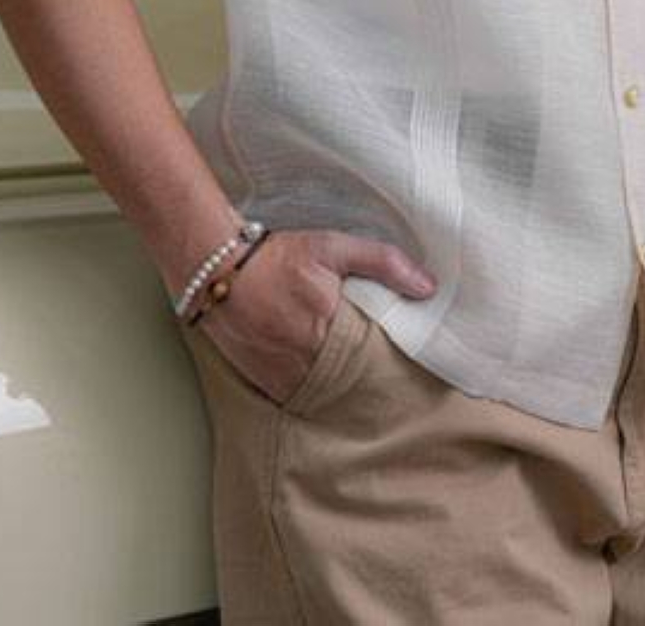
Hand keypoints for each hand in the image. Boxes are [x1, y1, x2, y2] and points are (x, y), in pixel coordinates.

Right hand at [195, 228, 435, 402]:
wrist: (216, 270)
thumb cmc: (276, 256)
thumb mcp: (332, 247)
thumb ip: (382, 262)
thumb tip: (428, 287)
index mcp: (331, 326)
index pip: (378, 359)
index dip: (395, 363)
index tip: (414, 368)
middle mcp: (308, 359)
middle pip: (355, 382)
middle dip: (371, 381)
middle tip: (394, 384)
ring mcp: (284, 376)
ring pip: (328, 395)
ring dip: (343, 389)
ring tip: (358, 380)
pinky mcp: (265, 384)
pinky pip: (300, 397)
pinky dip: (314, 392)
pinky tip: (325, 381)